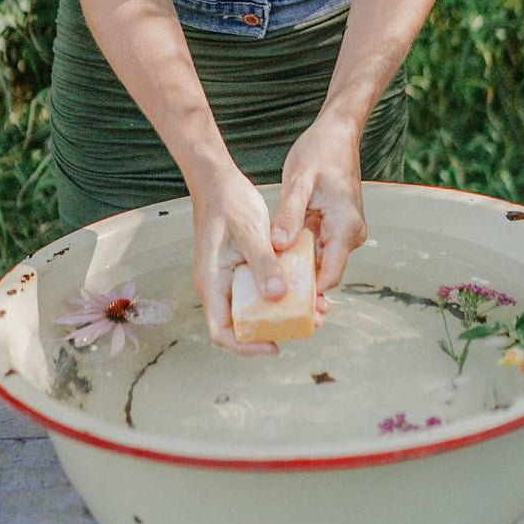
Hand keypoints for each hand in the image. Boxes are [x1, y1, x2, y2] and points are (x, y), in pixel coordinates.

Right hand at [189, 166, 327, 356]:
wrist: (216, 178)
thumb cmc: (228, 201)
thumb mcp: (250, 231)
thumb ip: (263, 263)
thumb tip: (278, 297)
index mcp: (212, 281)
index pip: (222, 332)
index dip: (247, 346)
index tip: (276, 345)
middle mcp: (217, 284)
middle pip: (240, 323)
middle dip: (272, 330)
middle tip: (306, 324)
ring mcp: (226, 276)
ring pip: (251, 306)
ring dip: (278, 311)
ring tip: (312, 307)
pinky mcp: (237, 266)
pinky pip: (256, 288)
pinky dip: (276, 291)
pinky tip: (300, 285)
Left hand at [271, 115, 366, 292]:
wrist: (337, 133)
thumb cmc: (319, 151)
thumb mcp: (298, 181)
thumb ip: (289, 215)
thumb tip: (279, 247)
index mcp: (345, 227)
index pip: (329, 276)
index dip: (305, 293)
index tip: (276, 300)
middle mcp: (350, 235)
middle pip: (323, 274)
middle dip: (297, 284)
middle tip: (264, 293)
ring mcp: (345, 233)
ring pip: (319, 262)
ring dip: (296, 268)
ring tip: (266, 277)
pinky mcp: (337, 228)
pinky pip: (318, 249)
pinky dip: (300, 253)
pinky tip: (277, 256)